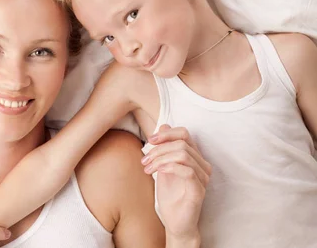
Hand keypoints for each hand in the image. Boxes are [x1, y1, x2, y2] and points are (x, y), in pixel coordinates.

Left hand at [141, 125, 209, 241]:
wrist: (175, 222)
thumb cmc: (170, 195)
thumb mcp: (163, 166)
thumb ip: (165, 148)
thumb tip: (163, 125)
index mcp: (195, 157)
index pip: (184, 134)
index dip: (166, 134)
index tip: (149, 140)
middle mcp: (202, 165)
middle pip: (181, 143)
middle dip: (159, 149)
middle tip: (144, 160)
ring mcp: (203, 177)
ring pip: (183, 154)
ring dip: (160, 158)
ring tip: (147, 168)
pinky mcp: (199, 189)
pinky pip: (186, 170)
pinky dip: (168, 167)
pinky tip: (157, 172)